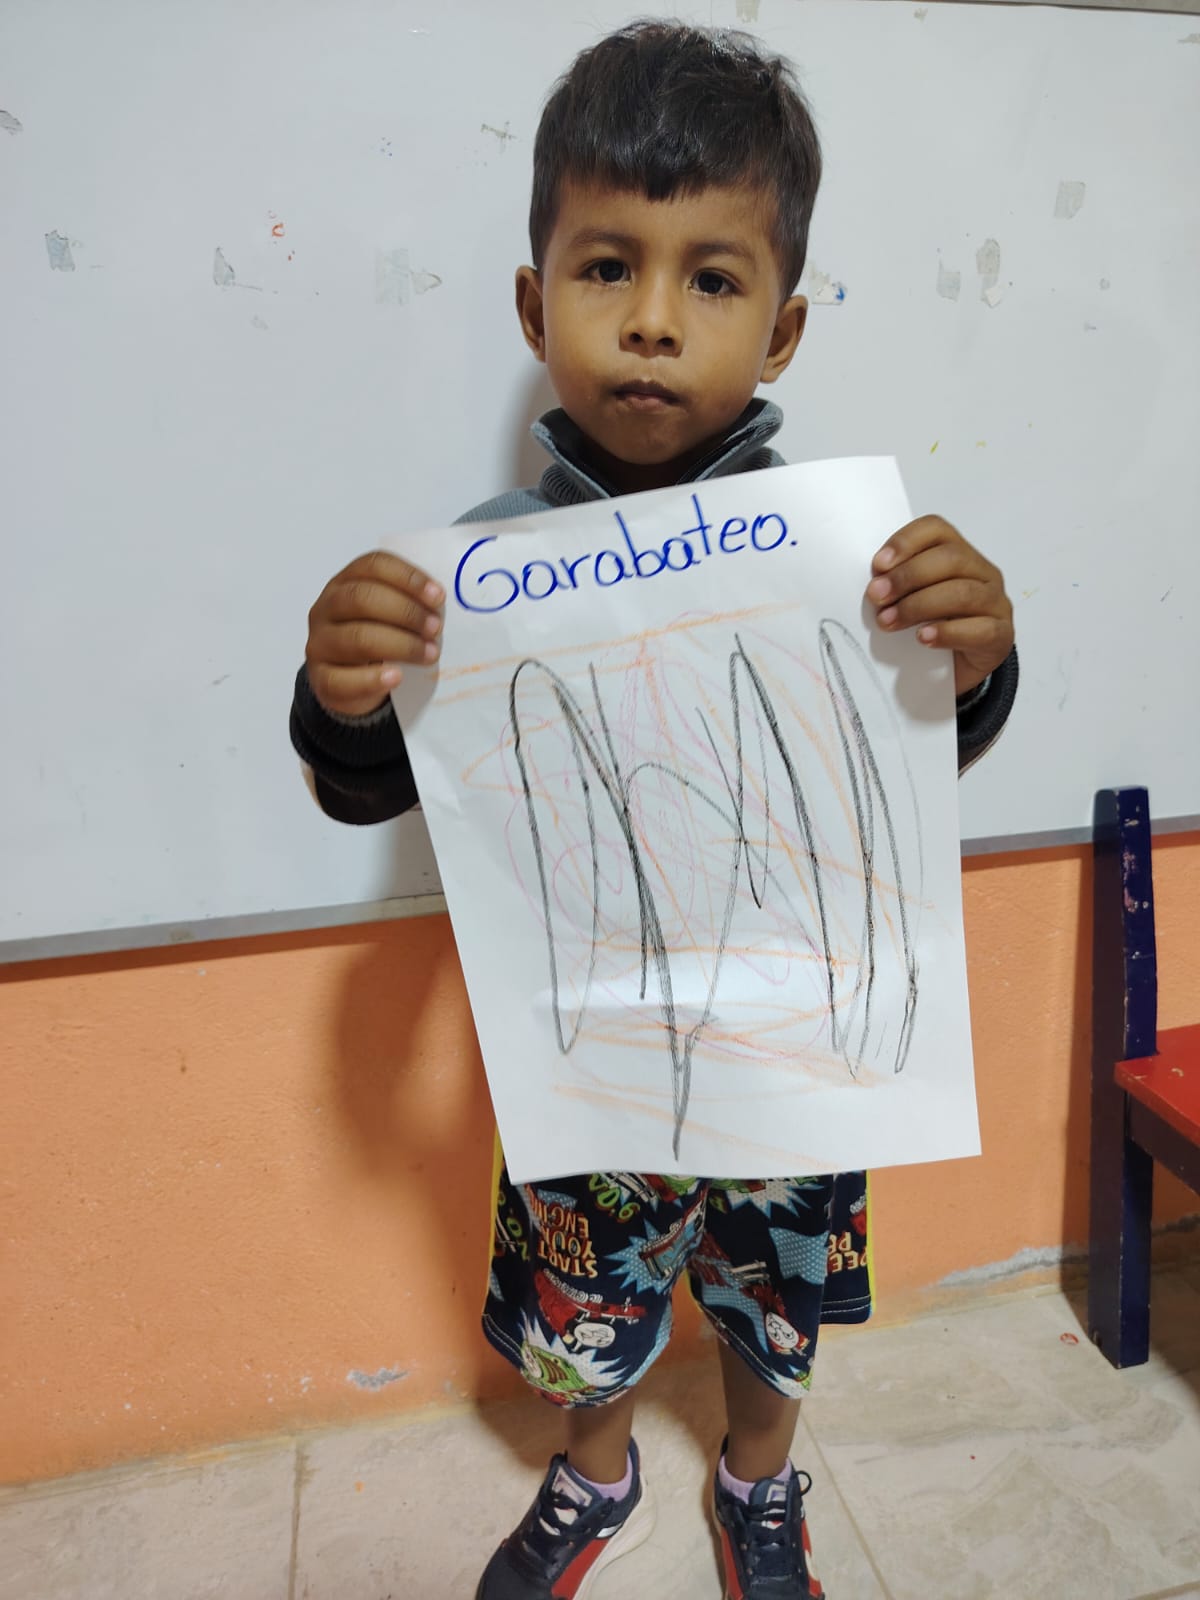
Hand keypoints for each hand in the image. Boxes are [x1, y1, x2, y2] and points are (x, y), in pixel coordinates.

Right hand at [305, 552, 443, 716]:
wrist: (349, 682)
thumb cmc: (377, 640)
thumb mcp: (388, 616)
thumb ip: (408, 604)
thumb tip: (441, 605)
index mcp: (345, 583)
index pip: (373, 566)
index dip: (407, 578)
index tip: (438, 596)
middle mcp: (326, 608)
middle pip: (362, 598)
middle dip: (405, 612)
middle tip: (435, 628)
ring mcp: (320, 643)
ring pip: (357, 638)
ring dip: (401, 645)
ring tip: (429, 654)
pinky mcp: (322, 678)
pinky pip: (343, 679)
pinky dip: (373, 679)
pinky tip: (396, 677)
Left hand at [866, 516, 1013, 696]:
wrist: (957, 670)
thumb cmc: (931, 628)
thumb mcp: (911, 600)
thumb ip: (897, 587)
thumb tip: (872, 584)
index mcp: (959, 554)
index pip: (936, 529)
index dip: (906, 542)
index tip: (878, 565)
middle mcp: (982, 572)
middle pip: (950, 559)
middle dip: (907, 576)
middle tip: (876, 597)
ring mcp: (996, 603)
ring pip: (963, 592)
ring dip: (919, 606)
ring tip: (889, 622)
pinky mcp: (1001, 635)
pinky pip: (980, 629)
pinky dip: (947, 632)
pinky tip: (923, 638)